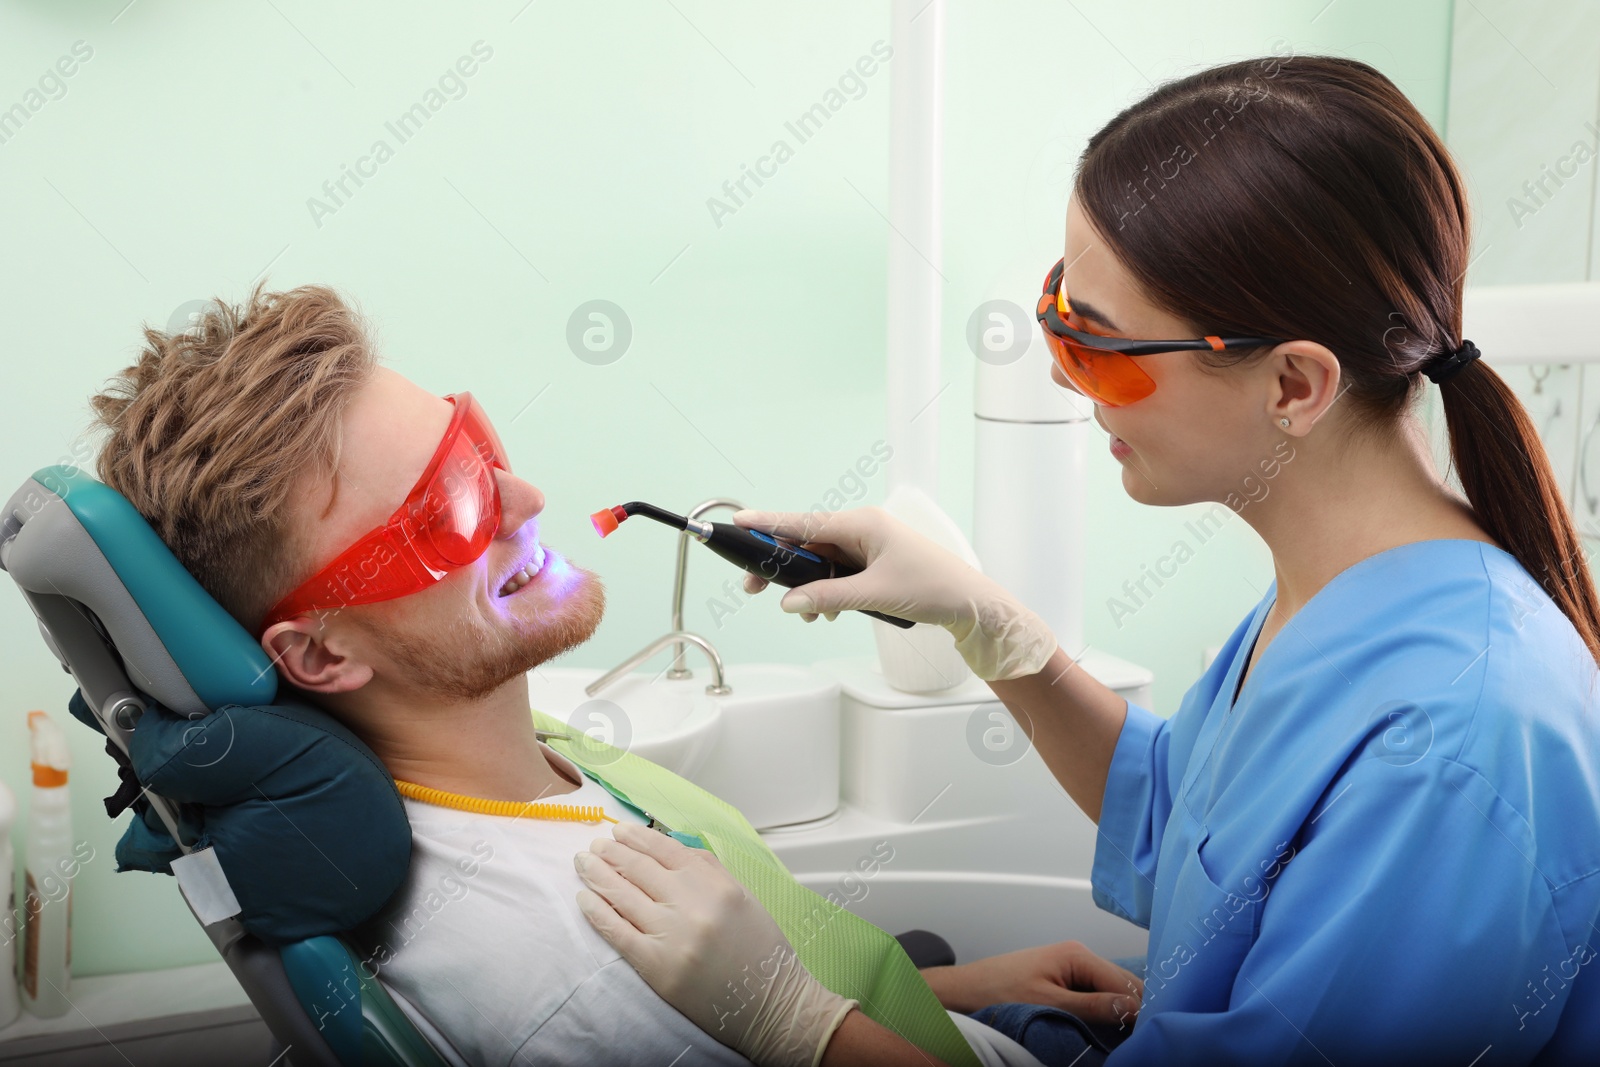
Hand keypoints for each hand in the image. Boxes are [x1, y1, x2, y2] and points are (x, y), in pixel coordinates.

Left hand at [574, 822, 857, 1066]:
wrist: (769, 1004)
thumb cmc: (759, 949)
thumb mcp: (743, 896)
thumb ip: (708, 868)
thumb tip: (669, 847)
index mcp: (716, 885)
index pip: (666, 849)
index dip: (637, 838)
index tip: (619, 832)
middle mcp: (691, 906)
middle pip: (639, 869)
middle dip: (611, 853)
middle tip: (594, 845)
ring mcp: (671, 937)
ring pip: (623, 896)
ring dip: (598, 875)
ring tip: (583, 863)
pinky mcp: (655, 967)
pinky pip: (617, 932)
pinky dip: (597, 912)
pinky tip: (584, 899)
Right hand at [733, 506, 1058, 681]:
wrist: (969, 603)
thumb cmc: (932, 587)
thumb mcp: (875, 594)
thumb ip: (828, 597)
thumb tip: (788, 602)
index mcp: (862, 524)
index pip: (805, 521)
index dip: (769, 523)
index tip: (739, 521)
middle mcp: (861, 530)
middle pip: (807, 544)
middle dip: (783, 568)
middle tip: (755, 588)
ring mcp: (867, 548)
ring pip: (820, 564)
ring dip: (808, 588)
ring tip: (806, 614)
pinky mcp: (872, 565)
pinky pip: (836, 575)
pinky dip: (826, 593)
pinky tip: (826, 613)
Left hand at [921, 941, 1142, 1029]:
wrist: (964, 991)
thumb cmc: (999, 992)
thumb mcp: (1049, 1003)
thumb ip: (1093, 1007)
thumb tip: (1136, 1009)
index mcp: (1078, 955)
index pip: (1126, 982)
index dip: (1141, 1009)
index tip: (1148, 1035)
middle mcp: (1079, 957)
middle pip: (1122, 985)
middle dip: (1133, 1011)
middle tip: (1140, 1040)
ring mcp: (1071, 969)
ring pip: (1110, 993)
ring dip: (1118, 1015)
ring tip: (1125, 1038)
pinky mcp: (1063, 982)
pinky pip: (1094, 997)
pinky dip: (1102, 1014)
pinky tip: (1105, 1031)